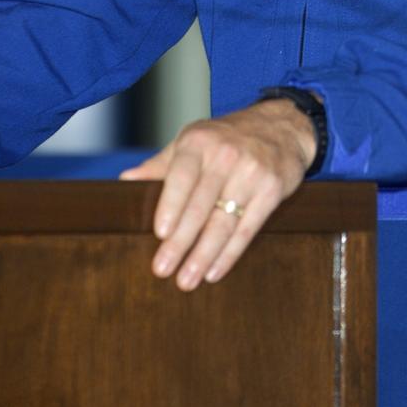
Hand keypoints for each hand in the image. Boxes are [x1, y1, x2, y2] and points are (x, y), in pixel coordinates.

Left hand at [119, 98, 317, 290]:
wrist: (281, 126)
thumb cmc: (226, 138)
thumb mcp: (193, 141)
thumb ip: (161, 164)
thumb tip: (125, 181)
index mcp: (200, 142)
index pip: (181, 176)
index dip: (171, 204)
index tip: (160, 233)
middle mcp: (226, 155)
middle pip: (201, 206)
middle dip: (181, 241)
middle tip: (163, 269)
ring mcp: (252, 172)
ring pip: (224, 222)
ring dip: (203, 255)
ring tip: (186, 280)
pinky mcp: (272, 189)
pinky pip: (248, 228)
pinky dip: (230, 253)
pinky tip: (214, 271)